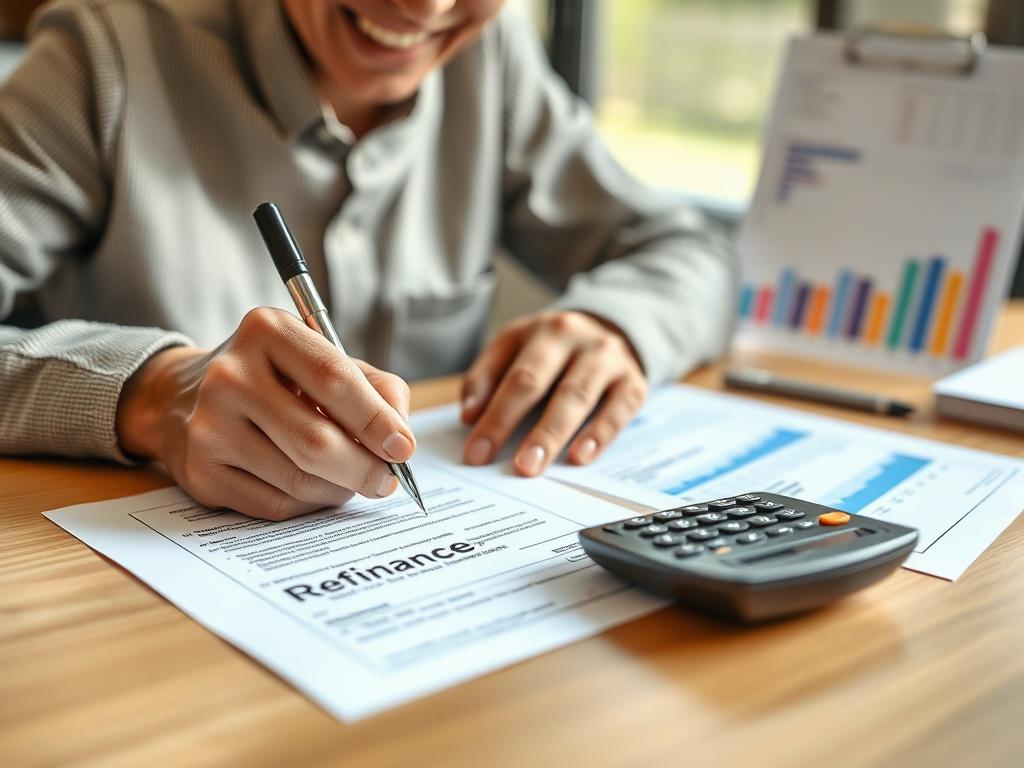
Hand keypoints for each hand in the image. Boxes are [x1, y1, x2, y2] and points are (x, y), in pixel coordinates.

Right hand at [115, 308, 414, 520]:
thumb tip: (400, 435)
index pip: (334, 379)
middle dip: (364, 467)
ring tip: (352, 481)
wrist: (182, 397)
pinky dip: (310, 504)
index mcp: (268, 331)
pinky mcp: (200, 471)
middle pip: (316, 440)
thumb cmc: (274, 378)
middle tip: (387, 480)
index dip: (376, 419)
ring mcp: (209, 426)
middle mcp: (230, 375)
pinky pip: (275, 504)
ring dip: (339, 489)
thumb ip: (374, 386)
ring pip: (299, 480)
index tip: (403, 447)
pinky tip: (317, 489)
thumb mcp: (322, 358)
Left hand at [460, 310, 646, 475]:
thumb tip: (469, 416)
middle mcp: (572, 337)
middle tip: (497, 461)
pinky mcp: (633, 381)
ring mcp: (606, 357)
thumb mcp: (515, 349)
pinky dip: (599, 434)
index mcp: (537, 331)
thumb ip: (487, 378)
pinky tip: (580, 457)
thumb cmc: (553, 351)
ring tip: (532, 465)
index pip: (510, 376)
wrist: (613, 330)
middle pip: (536, 381)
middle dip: (513, 423)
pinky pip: (618, 409)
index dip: (492, 416)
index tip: (475, 453)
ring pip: (576, 396)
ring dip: (551, 434)